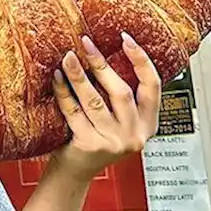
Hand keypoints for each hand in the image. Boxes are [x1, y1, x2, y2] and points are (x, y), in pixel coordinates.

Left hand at [49, 32, 161, 181]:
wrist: (76, 171)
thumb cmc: (95, 138)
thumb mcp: (117, 119)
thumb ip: (119, 95)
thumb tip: (104, 53)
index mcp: (148, 123)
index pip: (153, 87)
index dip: (141, 61)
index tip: (126, 39)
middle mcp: (134, 134)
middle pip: (121, 92)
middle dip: (102, 64)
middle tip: (86, 44)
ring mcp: (113, 142)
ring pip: (95, 101)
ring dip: (79, 76)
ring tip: (68, 58)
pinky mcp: (90, 145)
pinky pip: (74, 112)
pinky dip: (64, 93)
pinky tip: (57, 78)